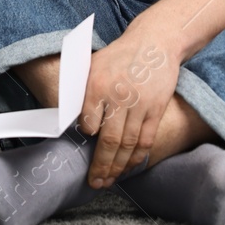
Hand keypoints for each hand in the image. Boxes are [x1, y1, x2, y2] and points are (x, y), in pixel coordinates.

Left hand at [78, 29, 179, 187]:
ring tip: (109, 181)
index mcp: (98, 84)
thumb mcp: (94, 64)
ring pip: (128, 145)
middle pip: (109, 140)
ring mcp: (140, 104)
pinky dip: (137, 158)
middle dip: (100, 166)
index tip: (84, 147)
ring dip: (118, 167)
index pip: (88, 121)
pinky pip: (146, 140)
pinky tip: (129, 167)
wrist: (155, 42)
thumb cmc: (120, 56)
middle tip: (95, 183)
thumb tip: (69, 117)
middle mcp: (118, 96)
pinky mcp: (156, 109)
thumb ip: (82, 90)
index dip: (86, 137)